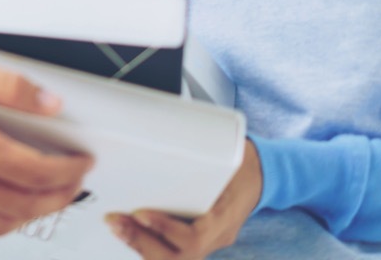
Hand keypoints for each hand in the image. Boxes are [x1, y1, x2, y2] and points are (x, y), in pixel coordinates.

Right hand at [0, 48, 92, 236]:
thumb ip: (11, 87)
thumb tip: (50, 104)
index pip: (39, 172)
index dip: (70, 170)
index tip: (82, 162)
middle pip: (27, 205)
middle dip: (60, 196)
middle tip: (74, 183)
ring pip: (1, 223)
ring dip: (31, 213)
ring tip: (46, 196)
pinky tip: (5, 200)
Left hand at [105, 139, 262, 258]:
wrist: (263, 173)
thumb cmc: (241, 160)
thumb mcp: (226, 154)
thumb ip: (199, 153)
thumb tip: (159, 135)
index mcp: (226, 216)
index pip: (195, 237)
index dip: (165, 229)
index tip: (140, 213)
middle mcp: (219, 234)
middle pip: (181, 257)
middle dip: (143, 243)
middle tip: (117, 222)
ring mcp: (211, 240)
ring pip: (176, 259)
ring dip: (142, 245)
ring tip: (118, 226)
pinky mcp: (201, 239)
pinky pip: (174, 252)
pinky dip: (149, 243)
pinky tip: (131, 230)